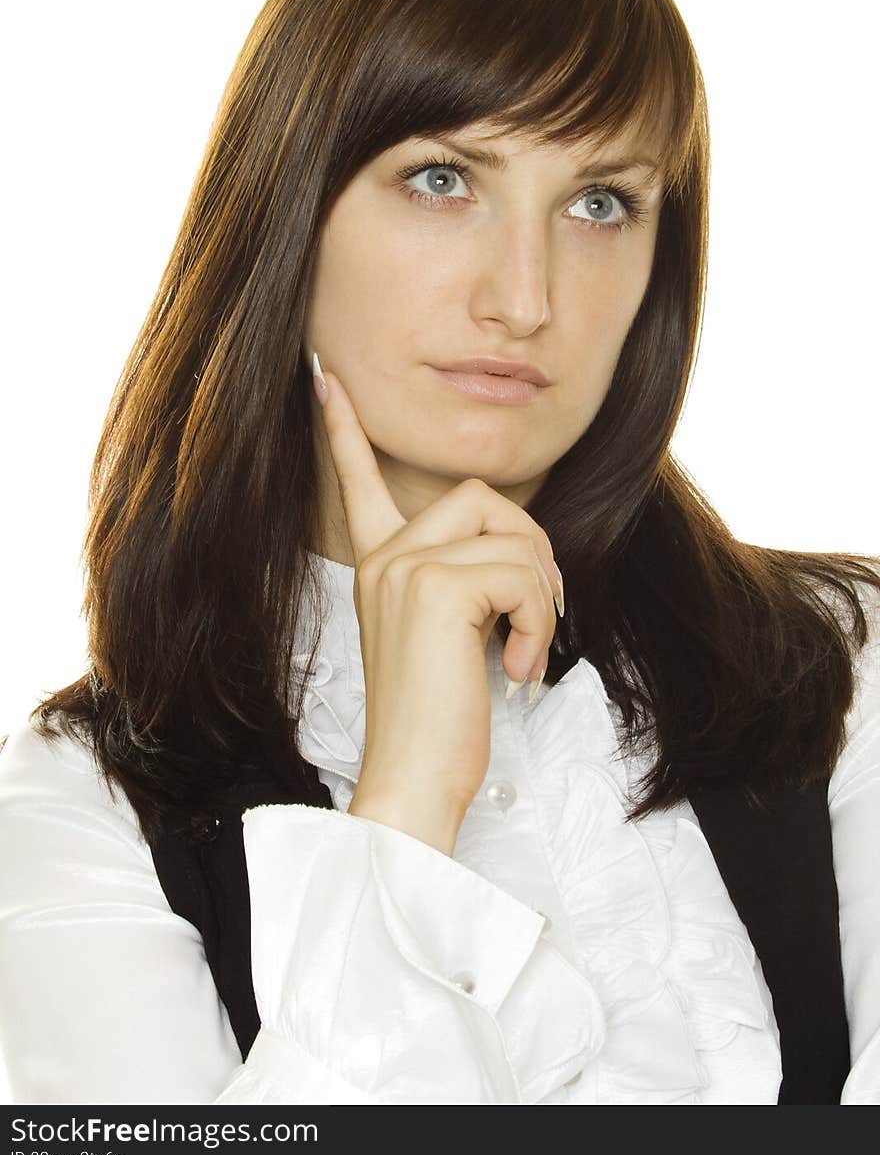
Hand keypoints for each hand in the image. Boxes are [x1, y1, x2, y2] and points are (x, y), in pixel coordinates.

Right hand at [313, 355, 562, 851]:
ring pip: (515, 537)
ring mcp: (405, 566)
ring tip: (521, 655)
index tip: (323, 375)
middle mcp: (385, 556)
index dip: (342, 426)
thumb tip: (527, 552)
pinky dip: (538, 623)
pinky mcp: (436, 586)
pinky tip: (515, 668)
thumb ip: (466, 581)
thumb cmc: (439, 721)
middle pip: (486, 495)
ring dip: (541, 600)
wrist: (414, 778)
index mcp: (380, 564)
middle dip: (533, 551)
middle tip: (537, 614)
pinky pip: (524, 574)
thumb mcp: (450, 637)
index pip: (359, 479)